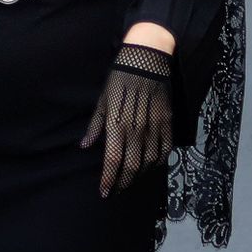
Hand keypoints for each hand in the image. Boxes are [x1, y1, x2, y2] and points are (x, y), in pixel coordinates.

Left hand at [80, 44, 172, 197]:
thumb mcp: (102, 100)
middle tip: (116, 190)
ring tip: (129, 180)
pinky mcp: (167, 121)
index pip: (113, 160)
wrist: (145, 60)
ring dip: (139, 174)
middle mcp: (136, 128)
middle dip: (123, 182)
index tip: (104, 192)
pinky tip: (149, 166)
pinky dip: (157, 162)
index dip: (109, 179)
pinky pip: (165, 149)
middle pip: (132, 165)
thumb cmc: (118, 80)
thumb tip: (84, 146)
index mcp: (117, 123)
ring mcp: (154, 126)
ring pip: (149, 161)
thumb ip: (95, 126)